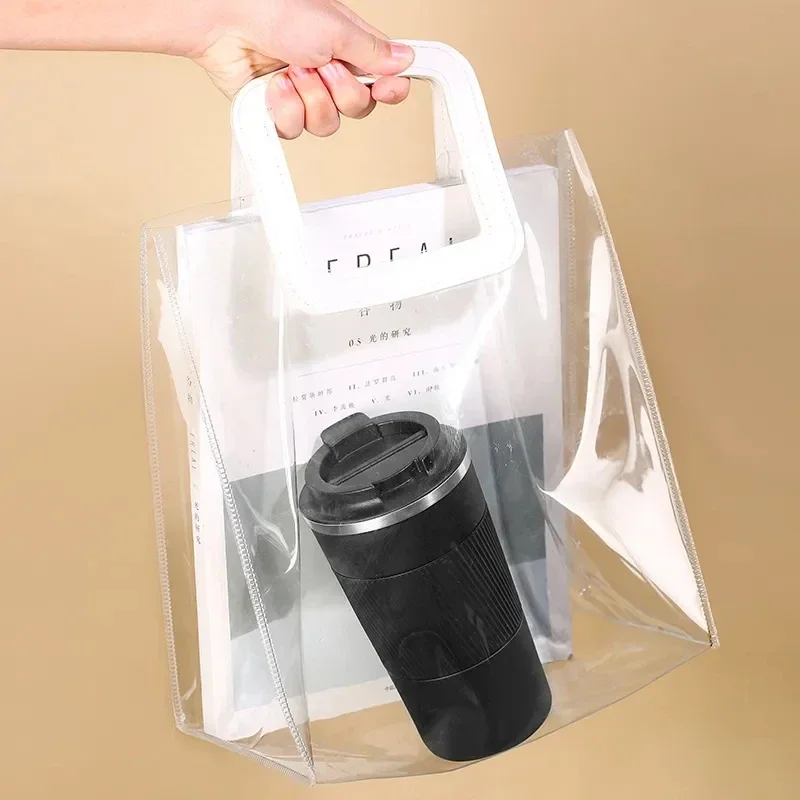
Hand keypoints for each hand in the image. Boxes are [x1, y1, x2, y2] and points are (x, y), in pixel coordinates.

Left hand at [190, 0, 413, 138]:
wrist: (226, 21)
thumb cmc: (275, 9)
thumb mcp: (337, 28)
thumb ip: (374, 51)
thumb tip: (405, 60)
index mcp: (349, 49)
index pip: (384, 81)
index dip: (391, 91)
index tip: (389, 89)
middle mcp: (329, 74)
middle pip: (358, 110)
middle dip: (342, 92)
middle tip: (322, 65)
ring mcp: (304, 94)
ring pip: (328, 125)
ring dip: (311, 98)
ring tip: (292, 71)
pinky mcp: (278, 111)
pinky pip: (296, 130)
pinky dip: (285, 107)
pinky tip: (274, 85)